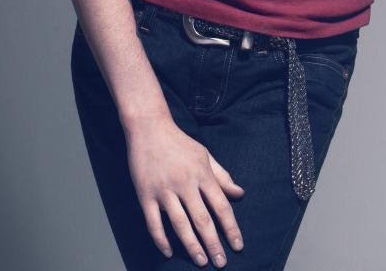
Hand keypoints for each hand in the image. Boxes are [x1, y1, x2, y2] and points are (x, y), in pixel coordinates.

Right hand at [125, 114, 244, 265]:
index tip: (238, 246)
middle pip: (202, 219)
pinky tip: (169, 252)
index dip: (231, 228)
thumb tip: (239, 193)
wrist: (149, 128)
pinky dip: (161, 240)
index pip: (221, 206)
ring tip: (201, 261)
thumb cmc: (179, 142)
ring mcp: (164, 190)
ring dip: (192, 246)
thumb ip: (222, 176)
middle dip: (213, 244)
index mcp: (202, 174)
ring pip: (180, 224)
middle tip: (220, 262)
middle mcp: (185, 183)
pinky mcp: (145, 195)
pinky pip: (154, 223)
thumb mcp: (204, 155)